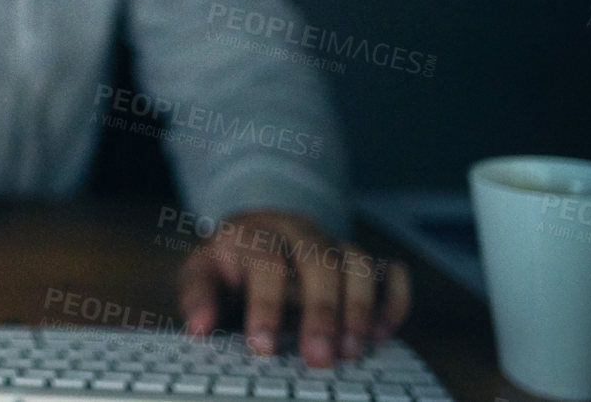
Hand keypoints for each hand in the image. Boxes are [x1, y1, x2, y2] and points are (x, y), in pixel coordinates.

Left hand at [177, 209, 410, 366]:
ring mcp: (333, 243)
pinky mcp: (359, 260)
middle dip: (321, 311)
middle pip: (318, 259)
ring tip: (353, 351)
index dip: (265, 305)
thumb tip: (197, 327)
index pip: (265, 261)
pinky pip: (389, 272)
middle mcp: (299, 232)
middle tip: (319, 358)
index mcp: (255, 233)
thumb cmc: (230, 263)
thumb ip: (197, 295)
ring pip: (357, 261)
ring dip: (359, 307)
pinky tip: (382, 335)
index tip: (263, 348)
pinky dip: (392, 300)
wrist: (257, 233)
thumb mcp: (203, 271)